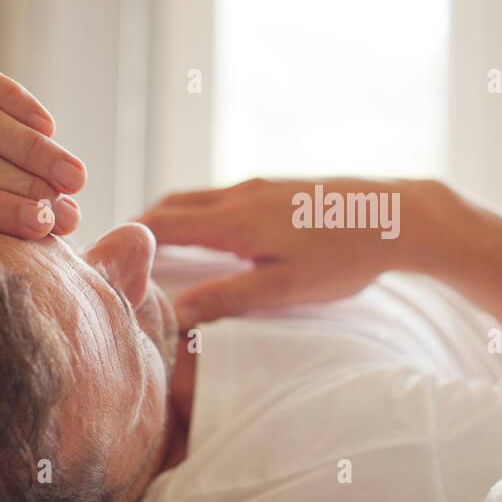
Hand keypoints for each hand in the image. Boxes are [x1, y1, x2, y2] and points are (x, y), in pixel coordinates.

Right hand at [137, 177, 446, 326]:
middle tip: (120, 255)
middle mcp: (240, 194)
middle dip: (141, 228)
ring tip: (157, 250)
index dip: (127, 239)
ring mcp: (261, 186)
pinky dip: (201, 215)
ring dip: (171, 220)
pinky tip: (213, 239)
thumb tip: (174, 316)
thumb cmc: (345, 256)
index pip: (161, 224)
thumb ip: (226, 300)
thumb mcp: (283, 288)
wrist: (399, 215)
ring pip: (198, 198)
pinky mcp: (280, 187)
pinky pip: (224, 197)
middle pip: (172, 205)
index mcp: (234, 220)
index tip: (102, 257)